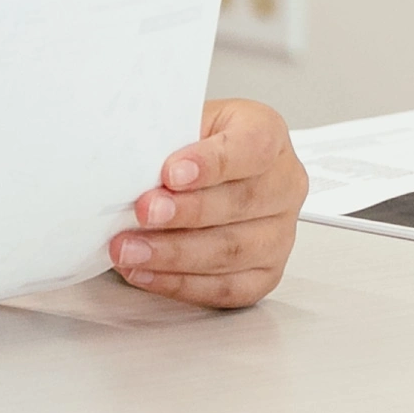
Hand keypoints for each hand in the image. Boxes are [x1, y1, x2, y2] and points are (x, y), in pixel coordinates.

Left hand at [112, 96, 306, 307]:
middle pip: (243, 203)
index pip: (252, 146)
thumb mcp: (179, 125)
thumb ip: (163, 142)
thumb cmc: (189, 150)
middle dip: (186, 213)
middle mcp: (284, 185)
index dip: (212, 163)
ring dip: (175, 254)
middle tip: (143, 214)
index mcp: (267, 134)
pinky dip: (180, 283)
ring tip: (130, 250)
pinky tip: (146, 273)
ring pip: (233, 251)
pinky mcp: (265, 274)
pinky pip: (226, 288)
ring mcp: (279, 233)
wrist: (197, 178)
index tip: (170, 174)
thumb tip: (129, 167)